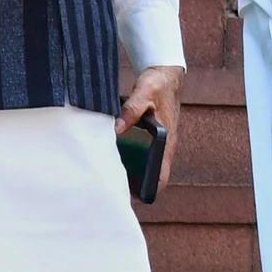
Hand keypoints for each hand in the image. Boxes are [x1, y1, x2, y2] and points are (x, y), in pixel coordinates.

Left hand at [118, 64, 183, 192]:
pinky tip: (107, 153)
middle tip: (110, 188)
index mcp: (167, 140)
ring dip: (128, 169)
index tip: (133, 199)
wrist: (166, 73)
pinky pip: (138, 149)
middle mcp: (163, 144)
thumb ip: (130, 111)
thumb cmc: (158, 84)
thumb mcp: (144, 94)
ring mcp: (156, 140)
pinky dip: (126, 154)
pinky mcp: (149, 133)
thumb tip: (115, 129)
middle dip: (133, 183)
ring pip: (142, 161)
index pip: (162, 175)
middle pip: (149, 172)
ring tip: (105, 174)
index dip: (150, 189)